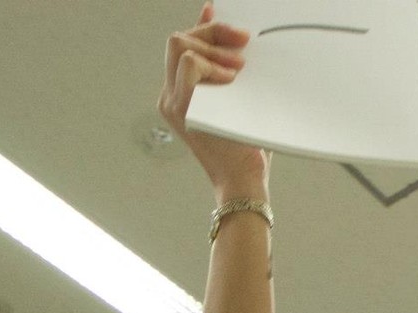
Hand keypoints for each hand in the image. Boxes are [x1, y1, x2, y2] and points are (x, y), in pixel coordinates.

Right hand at [159, 4, 269, 197]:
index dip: (205, 27)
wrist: (242, 181)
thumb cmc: (246, 146)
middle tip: (243, 41)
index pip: (183, 46)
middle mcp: (171, 96)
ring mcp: (173, 102)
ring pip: (180, 46)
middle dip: (212, 32)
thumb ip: (231, 72)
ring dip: (215, 47)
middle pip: (179, 40)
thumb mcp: (239, 101)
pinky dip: (213, 63)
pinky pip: (190, 65)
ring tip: (240, 66)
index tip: (235, 29)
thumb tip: (237, 40)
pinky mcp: (182, 107)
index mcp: (181, 93)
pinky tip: (232, 77)